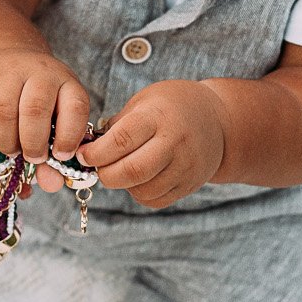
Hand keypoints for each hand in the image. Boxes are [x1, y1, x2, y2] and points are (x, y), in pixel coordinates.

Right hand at [0, 47, 92, 162]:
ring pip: (1, 111)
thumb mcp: (58, 119)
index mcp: (67, 84)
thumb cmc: (42, 101)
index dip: (68, 138)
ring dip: (6, 141)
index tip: (61, 157)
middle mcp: (40, 73)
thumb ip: (57, 154)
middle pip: (34, 109)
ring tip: (12, 151)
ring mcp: (9, 72)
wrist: (11, 62)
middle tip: (33, 157)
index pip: (74, 108)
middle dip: (32, 143)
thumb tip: (51, 185)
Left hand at [79, 80, 227, 208]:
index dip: (96, 153)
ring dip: (122, 184)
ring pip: (142, 190)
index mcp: (159, 116)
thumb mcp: (144, 101)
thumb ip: (118, 125)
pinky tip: (138, 178)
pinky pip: (155, 200)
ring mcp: (185, 166)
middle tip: (97, 167)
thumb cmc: (172, 106)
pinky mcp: (190, 184)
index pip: (122, 140)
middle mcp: (175, 143)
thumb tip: (89, 149)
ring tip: (120, 168)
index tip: (83, 154)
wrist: (218, 120)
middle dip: (105, 174)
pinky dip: (139, 193)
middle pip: (131, 171)